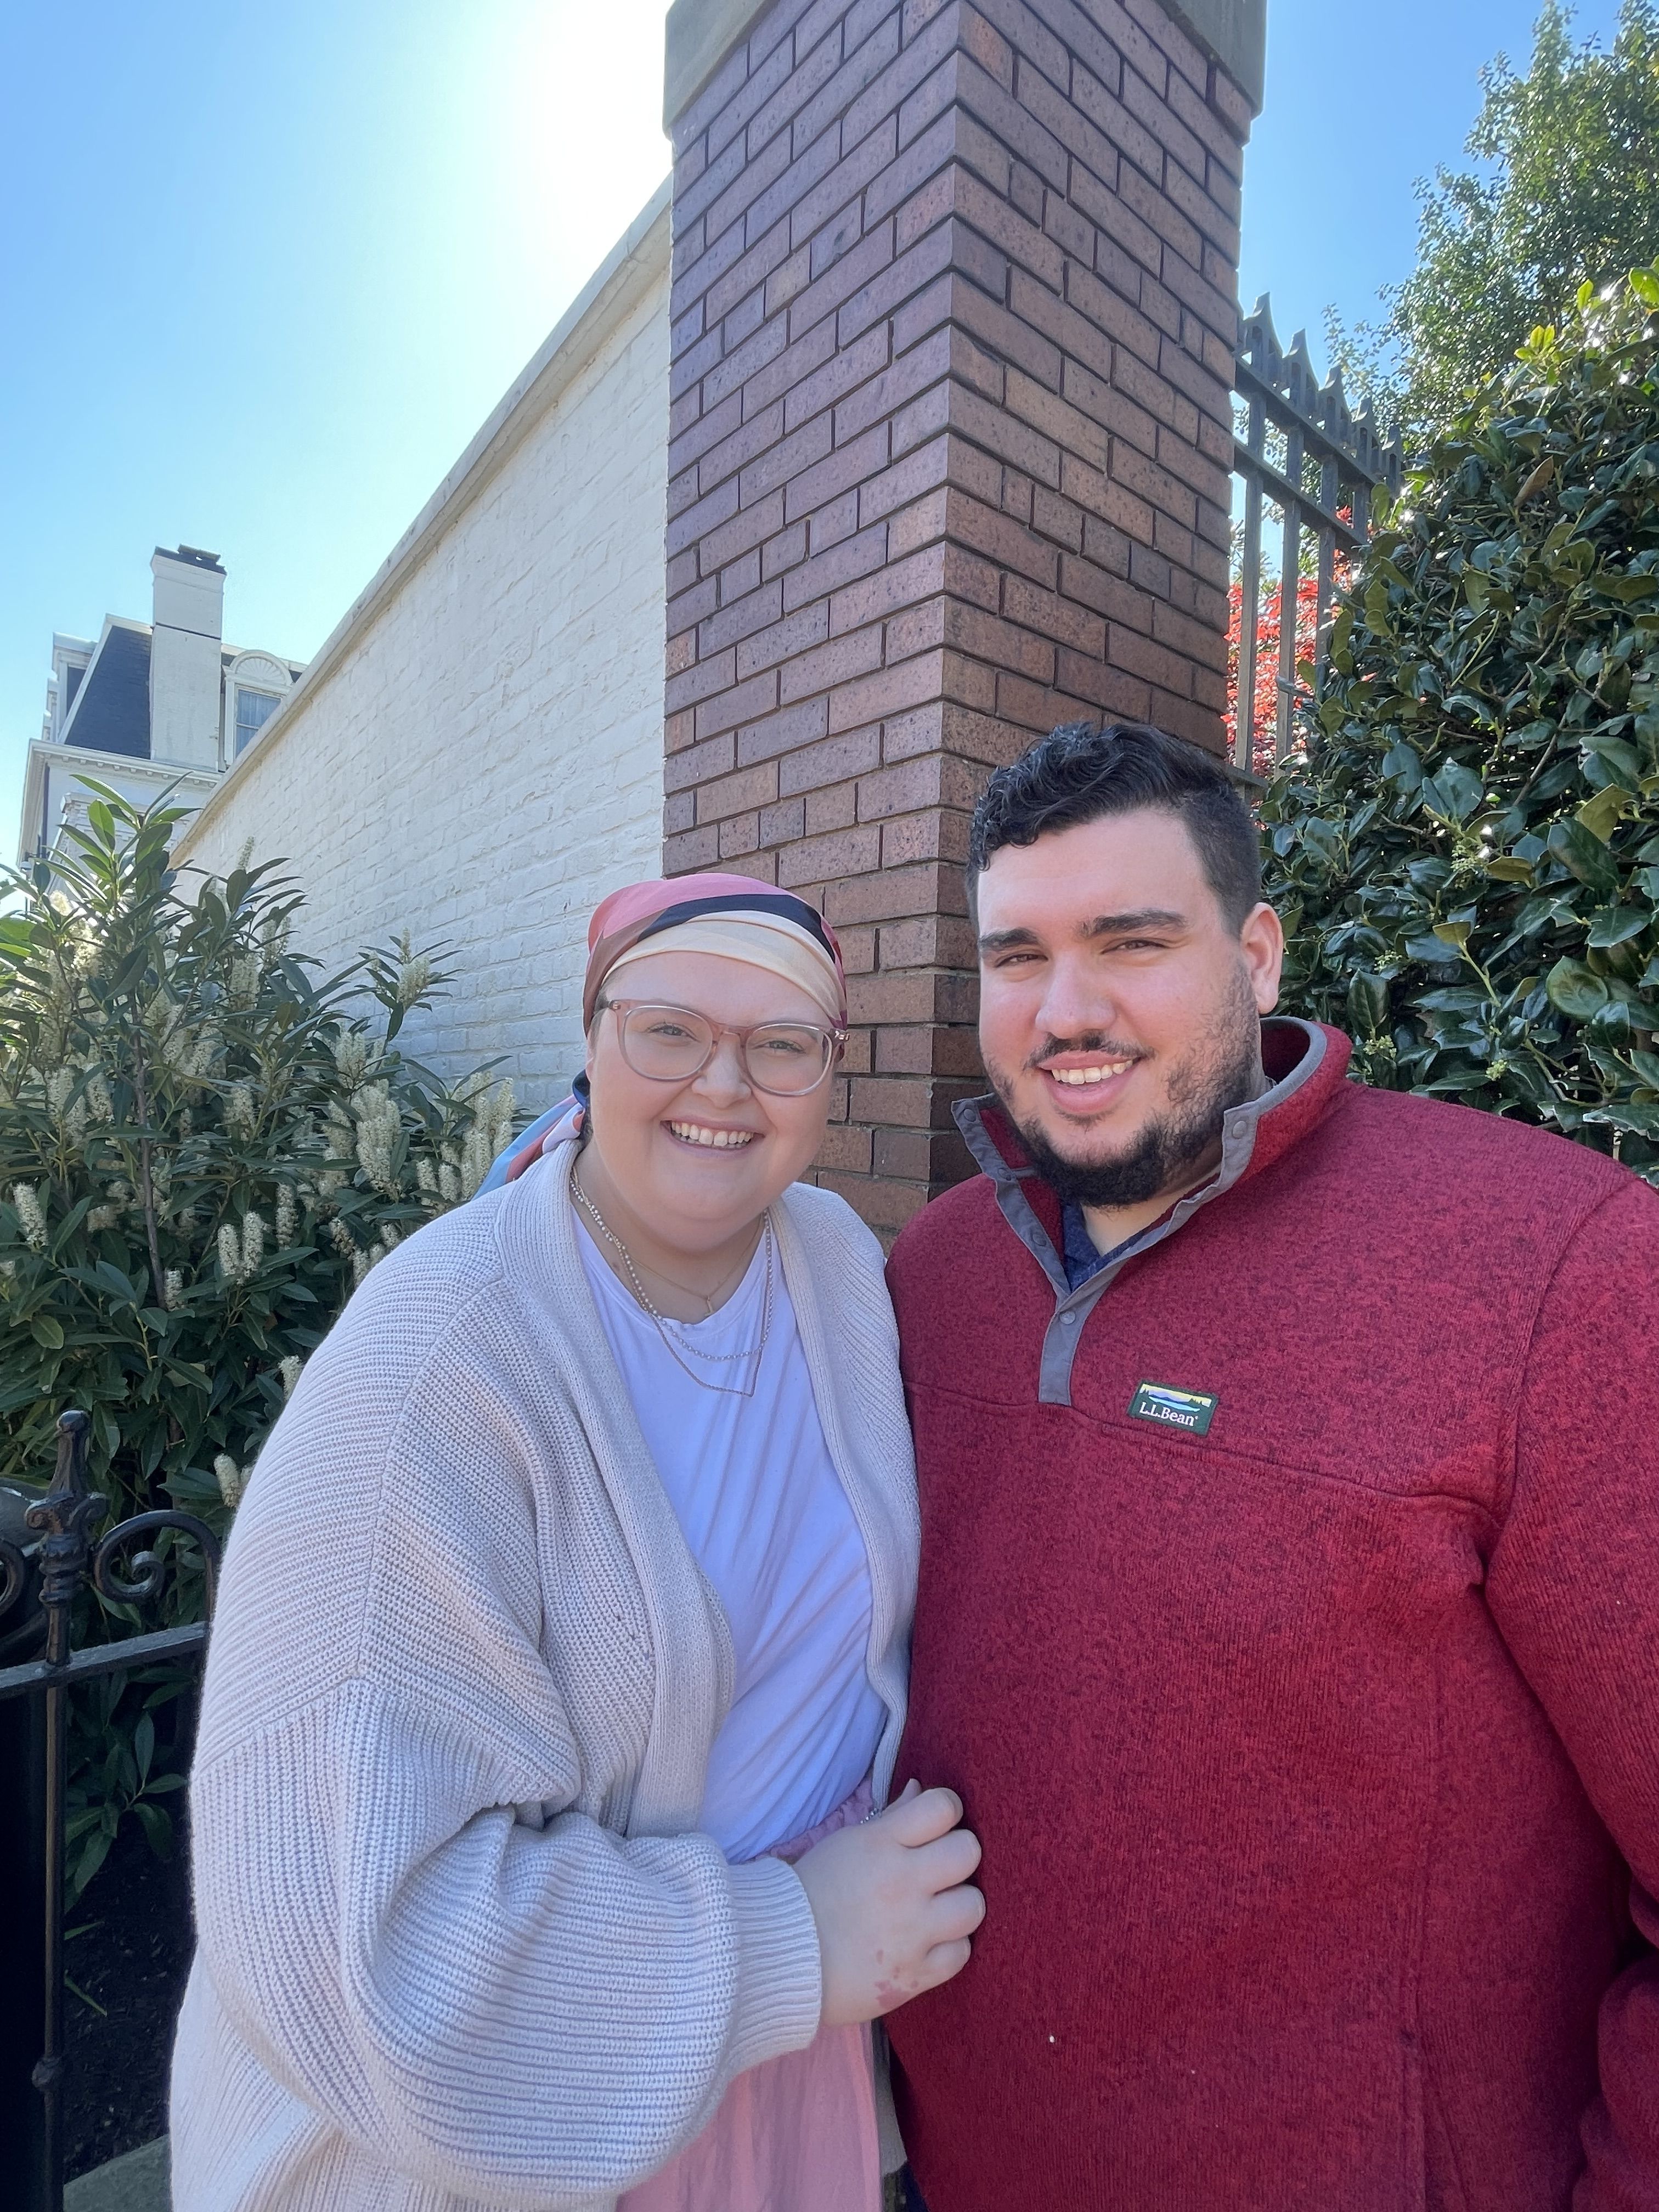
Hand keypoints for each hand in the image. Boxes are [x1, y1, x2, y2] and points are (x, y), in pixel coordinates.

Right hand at [793, 1781, 983, 2027]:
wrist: (779, 1957)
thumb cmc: (813, 1893)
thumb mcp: (848, 1844)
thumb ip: (892, 1818)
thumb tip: (922, 1790)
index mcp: (881, 1845)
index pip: (943, 1806)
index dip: (947, 1812)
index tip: (936, 1827)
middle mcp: (901, 1884)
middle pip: (968, 1852)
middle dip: (958, 1858)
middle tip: (940, 1871)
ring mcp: (911, 1932)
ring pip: (973, 1906)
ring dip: (959, 1906)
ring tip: (937, 1911)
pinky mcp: (914, 1975)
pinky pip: (961, 1954)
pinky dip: (948, 1949)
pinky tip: (928, 1944)